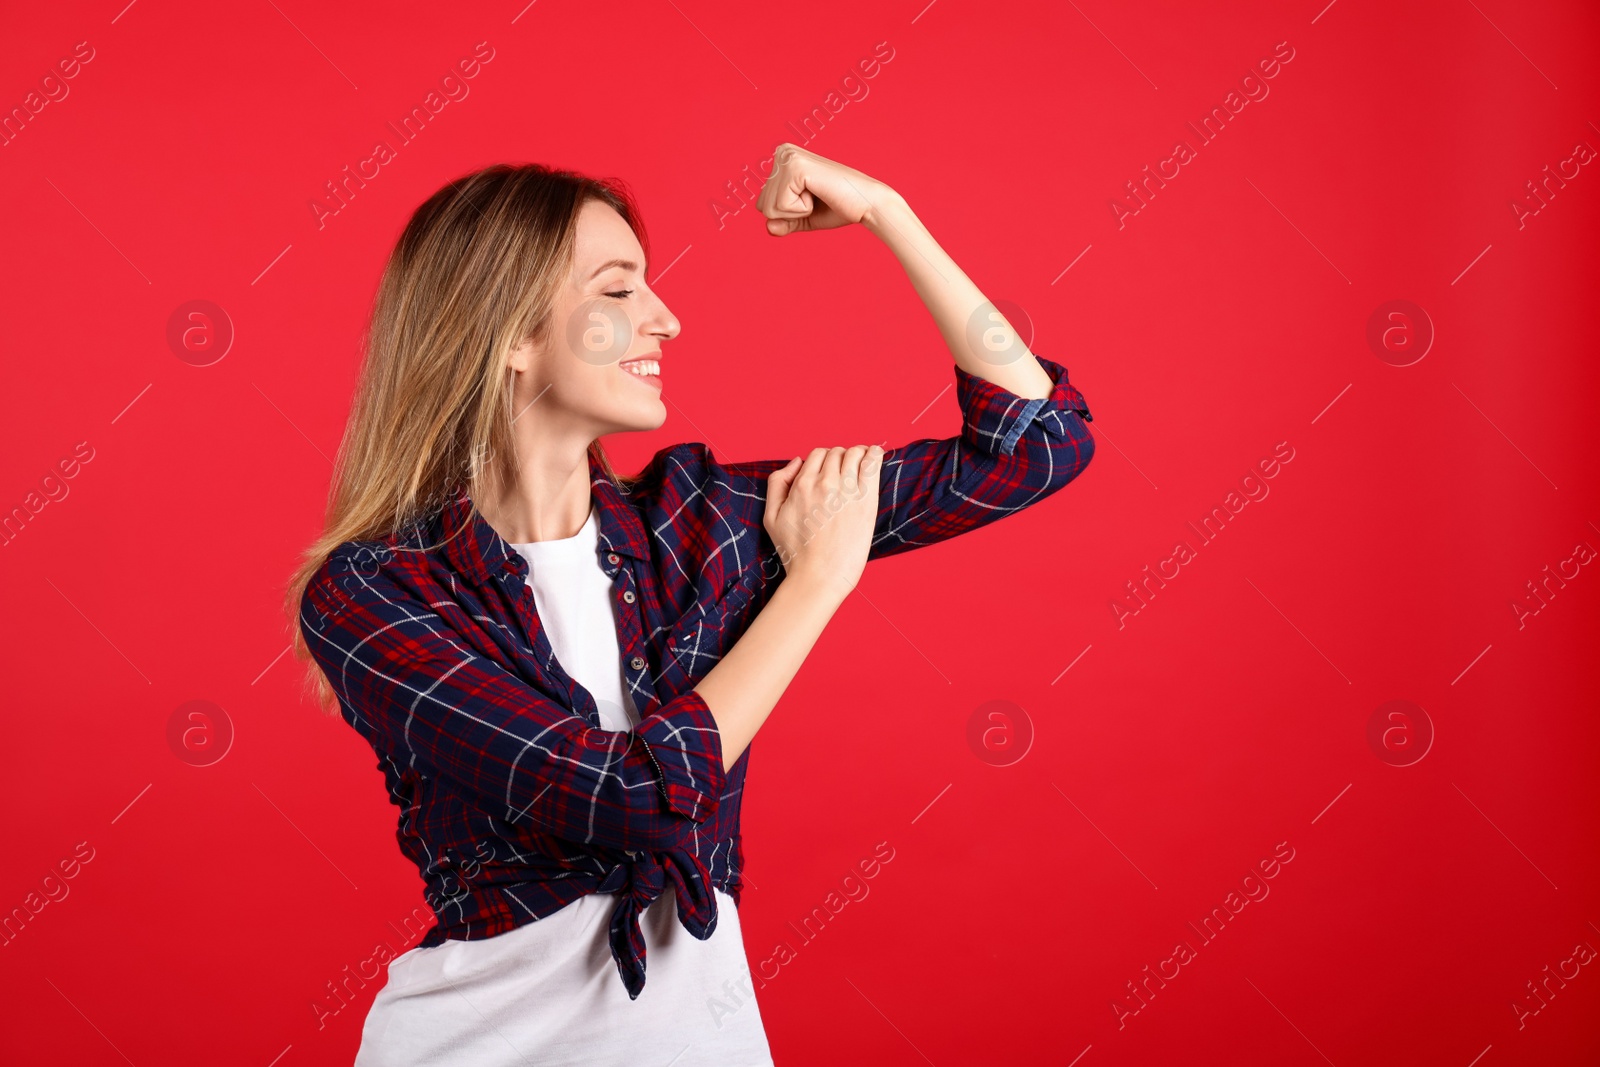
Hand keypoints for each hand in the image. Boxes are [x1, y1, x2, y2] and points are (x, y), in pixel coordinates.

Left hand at [756, 144, 901, 236]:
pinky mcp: (795, 167)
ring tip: (818, 195)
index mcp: (782, 159)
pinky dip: (801, 210)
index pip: (762, 204)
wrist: (866, 203)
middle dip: (790, 214)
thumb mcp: (803, 218)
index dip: (787, 214)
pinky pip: (780, 207)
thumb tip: (768, 227)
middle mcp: (782, 152)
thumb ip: (782, 223)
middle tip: (817, 199)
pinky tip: (818, 193)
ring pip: (768, 208)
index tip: (812, 200)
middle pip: (762, 206)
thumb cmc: (837, 207)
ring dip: (796, 212)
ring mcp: (787, 157)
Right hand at [763, 445, 883, 600]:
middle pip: (836, 453)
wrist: (818, 576)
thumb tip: (797, 461)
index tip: (829, 472)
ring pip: (855, 453)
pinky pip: (873, 464)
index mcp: (801, 485)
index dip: (823, 460)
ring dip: (858, 454)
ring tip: (860, 464)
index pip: (817, 454)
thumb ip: (777, 483)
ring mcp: (847, 491)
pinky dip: (875, 454)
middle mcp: (824, 483)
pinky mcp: (866, 501)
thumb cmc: (794, 552)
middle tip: (845, 473)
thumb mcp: (771, 516)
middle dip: (840, 458)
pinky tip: (875, 455)